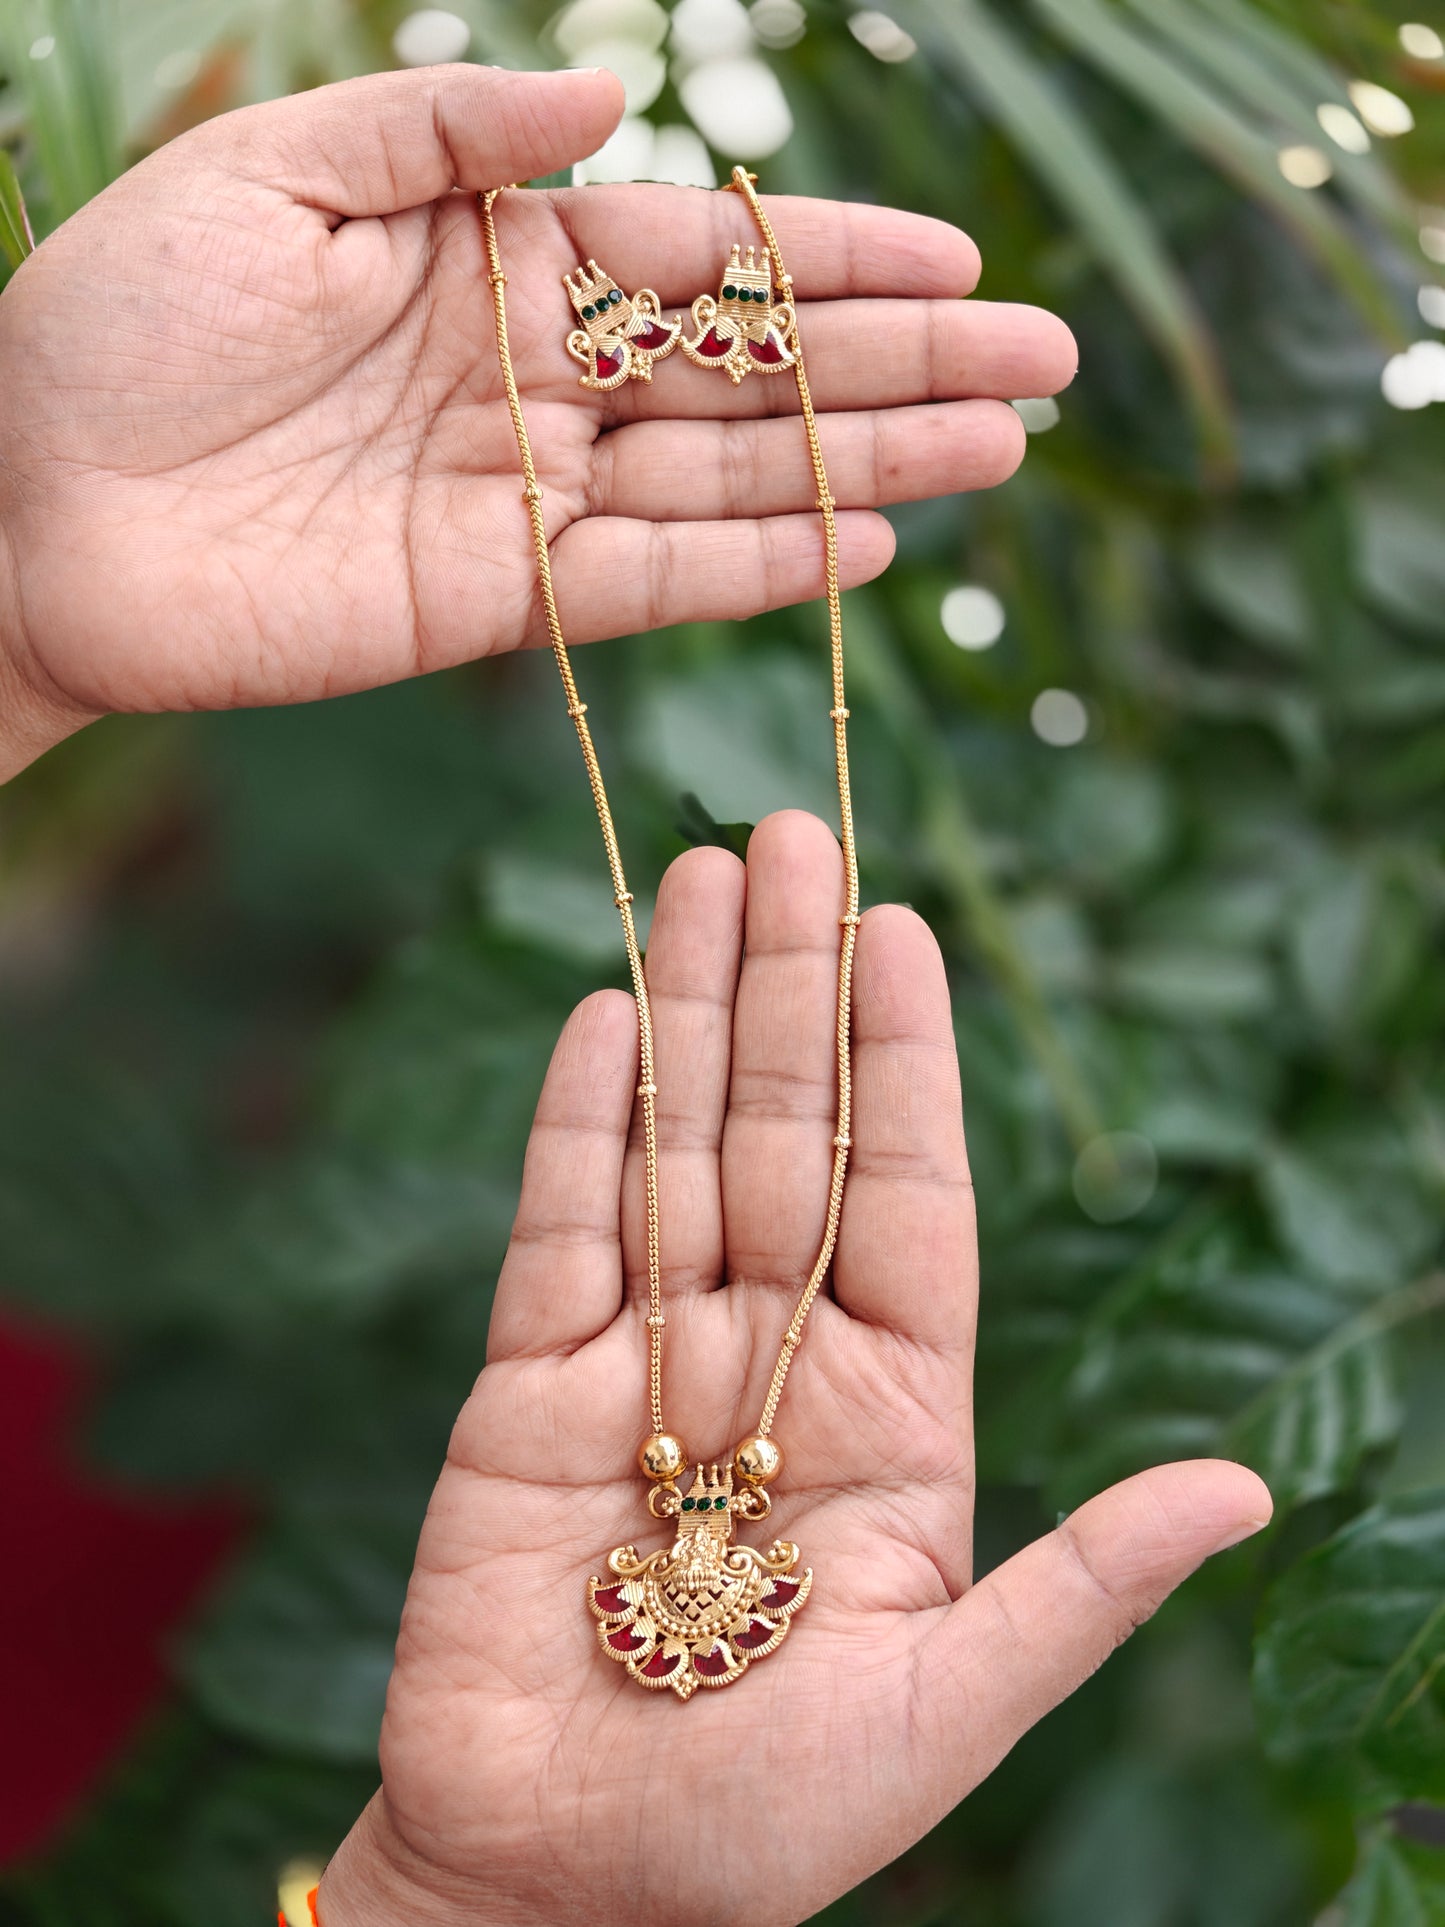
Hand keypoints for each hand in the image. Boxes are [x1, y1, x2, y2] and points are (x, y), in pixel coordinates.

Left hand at [0, 64, 1076, 778]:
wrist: (19, 502)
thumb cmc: (113, 322)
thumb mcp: (274, 169)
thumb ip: (450, 129)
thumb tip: (616, 102)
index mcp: (488, 259)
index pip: (701, 256)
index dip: (835, 258)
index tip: (965, 260)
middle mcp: (529, 378)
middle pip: (750, 371)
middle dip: (901, 364)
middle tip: (1045, 367)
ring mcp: (520, 496)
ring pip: (728, 478)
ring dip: (867, 464)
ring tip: (1001, 454)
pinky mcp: (490, 602)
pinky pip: (649, 580)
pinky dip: (755, 566)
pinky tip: (862, 542)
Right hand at [319, 811, 1271, 1926]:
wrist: (559, 1891)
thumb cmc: (763, 1825)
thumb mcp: (950, 1706)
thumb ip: (1081, 1582)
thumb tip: (1241, 1488)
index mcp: (895, 1417)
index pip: (908, 1194)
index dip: (904, 1055)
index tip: (902, 922)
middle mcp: (774, 1359)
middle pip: (787, 1136)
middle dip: (791, 983)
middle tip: (788, 830)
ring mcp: (645, 1359)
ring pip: (676, 1148)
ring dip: (690, 1009)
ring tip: (701, 875)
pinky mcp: (524, 1384)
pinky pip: (559, 1224)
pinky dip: (579, 1117)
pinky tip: (607, 1013)